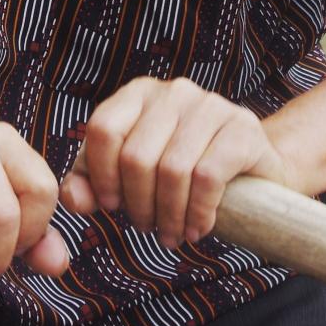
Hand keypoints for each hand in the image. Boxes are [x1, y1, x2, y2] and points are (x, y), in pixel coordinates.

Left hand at [58, 77, 288, 245]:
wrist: (250, 169)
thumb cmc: (180, 172)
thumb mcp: (129, 175)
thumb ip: (92, 183)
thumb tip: (74, 200)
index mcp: (139, 93)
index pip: (103, 129)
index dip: (102, 176)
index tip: (112, 207)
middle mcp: (174, 91)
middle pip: (136, 156)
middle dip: (138, 205)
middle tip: (148, 228)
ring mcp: (211, 105)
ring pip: (172, 170)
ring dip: (168, 216)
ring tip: (172, 235)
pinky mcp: (242, 128)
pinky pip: (208, 177)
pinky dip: (197, 213)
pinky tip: (197, 228)